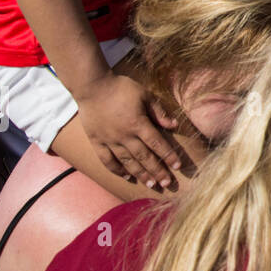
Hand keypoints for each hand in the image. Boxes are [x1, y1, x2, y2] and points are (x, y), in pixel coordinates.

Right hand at [76, 73, 180, 188]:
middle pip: (144, 157)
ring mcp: (109, 140)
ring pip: (127, 161)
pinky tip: (125, 176)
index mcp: (138, 123)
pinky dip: (116, 169)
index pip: (157, 143)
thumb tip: (174, 125)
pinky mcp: (96, 141)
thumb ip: (158, 111)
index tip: (177, 166)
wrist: (92, 85)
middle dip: (157, 171)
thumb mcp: (144, 94)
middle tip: (167, 183)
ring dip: (140, 173)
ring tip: (150, 184)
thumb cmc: (121, 88)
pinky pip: (106, 160)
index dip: (168, 156)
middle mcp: (124, 135)